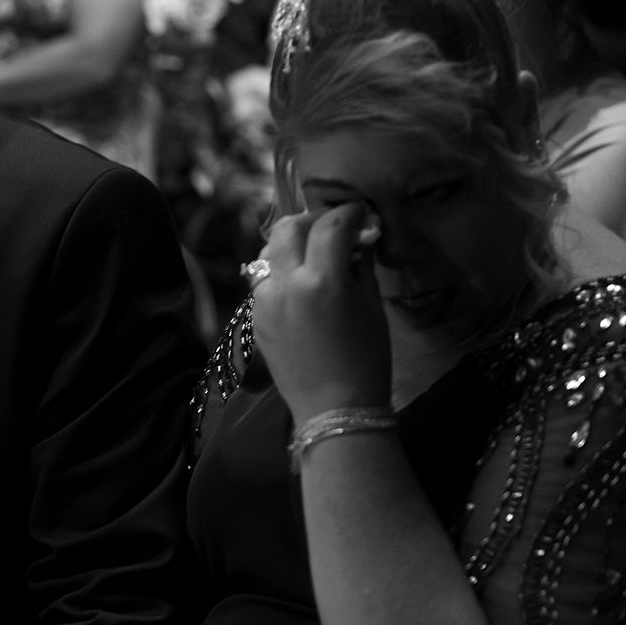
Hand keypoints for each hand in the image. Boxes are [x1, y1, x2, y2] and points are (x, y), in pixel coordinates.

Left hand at [253, 202, 390, 422]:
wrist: (334, 412)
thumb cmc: (366, 361)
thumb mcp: (372, 307)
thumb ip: (361, 265)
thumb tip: (360, 236)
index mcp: (320, 281)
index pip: (331, 225)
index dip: (349, 212)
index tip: (361, 214)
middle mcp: (284, 283)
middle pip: (290, 227)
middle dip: (314, 219)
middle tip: (335, 227)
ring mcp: (263, 299)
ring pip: (270, 250)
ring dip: (292, 242)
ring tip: (315, 251)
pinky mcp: (253, 316)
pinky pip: (264, 277)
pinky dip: (281, 269)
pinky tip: (301, 280)